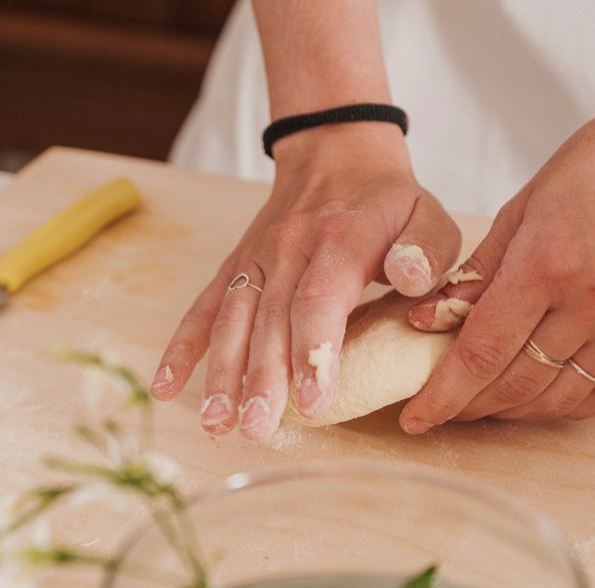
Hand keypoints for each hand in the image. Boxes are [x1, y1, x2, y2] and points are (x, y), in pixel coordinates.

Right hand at [153, 124, 460, 438]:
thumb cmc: (387, 201)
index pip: (320, 298)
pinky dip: (183, 346)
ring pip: (233, 320)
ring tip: (217, 422)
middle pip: (269, 320)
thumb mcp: (428, 214)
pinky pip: (203, 308)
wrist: (334, 153)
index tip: (313, 399)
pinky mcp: (234, 268)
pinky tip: (166, 386)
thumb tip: (409, 279)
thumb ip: (427, 249)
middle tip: (257, 428)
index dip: (313, 350)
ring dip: (222, 372)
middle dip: (261, 378)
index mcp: (340, 239)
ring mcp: (255, 259)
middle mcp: (288, 249)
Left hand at [402, 85, 594, 432]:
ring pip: (559, 397)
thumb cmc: (593, 169)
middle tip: (442, 409)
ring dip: (513, 410)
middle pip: (516, 383)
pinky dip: (566, 406)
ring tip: (482, 403)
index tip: (415, 420)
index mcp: (545, 265)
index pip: (481, 352)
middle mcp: (590, 301)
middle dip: (469, 407)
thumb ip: (475, 273)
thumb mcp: (519, 210)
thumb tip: (426, 321)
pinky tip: (538, 399)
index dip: (442, 395)